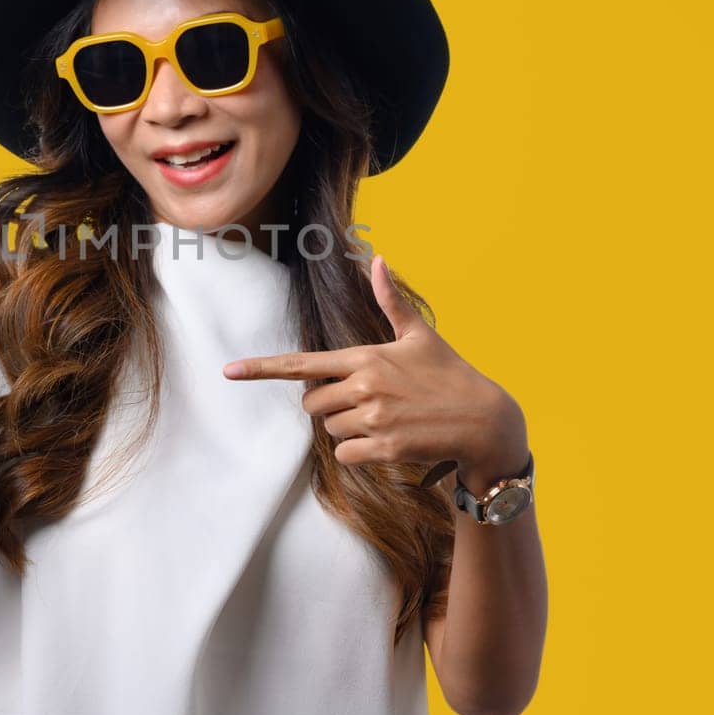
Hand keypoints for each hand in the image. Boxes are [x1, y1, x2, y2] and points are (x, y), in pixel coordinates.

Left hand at [222, 252, 527, 491]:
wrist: (484, 421)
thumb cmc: (450, 375)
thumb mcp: (420, 335)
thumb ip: (390, 301)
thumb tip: (378, 259)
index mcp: (365, 357)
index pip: (301, 364)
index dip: (261, 368)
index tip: (229, 371)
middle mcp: (364, 386)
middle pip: (312, 404)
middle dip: (330, 406)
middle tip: (367, 403)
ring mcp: (374, 418)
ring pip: (331, 431)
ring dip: (350, 430)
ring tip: (387, 420)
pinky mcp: (385, 447)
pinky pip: (347, 455)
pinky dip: (360, 454)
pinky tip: (388, 442)